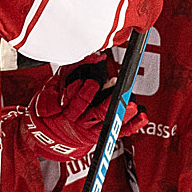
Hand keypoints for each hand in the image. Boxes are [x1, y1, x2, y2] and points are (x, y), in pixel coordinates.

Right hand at [23, 63, 144, 160]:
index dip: (85, 91)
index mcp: (65, 110)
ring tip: (133, 105)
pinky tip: (142, 116)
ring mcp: (91, 130)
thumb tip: (96, 57)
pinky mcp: (101, 134)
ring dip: (122, 114)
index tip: (93, 81)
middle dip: (108, 104)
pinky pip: (118, 132)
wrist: (49, 135)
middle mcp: (79, 122)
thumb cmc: (52, 106)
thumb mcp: (50, 89)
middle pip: (96, 114)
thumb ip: (69, 72)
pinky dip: (132, 125)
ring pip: (108, 123)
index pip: (77, 101)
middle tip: (119, 92)